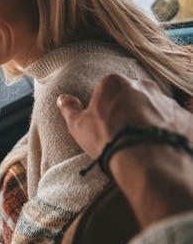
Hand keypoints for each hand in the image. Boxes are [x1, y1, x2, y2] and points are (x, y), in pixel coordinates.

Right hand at [56, 73, 192, 157]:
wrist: (147, 161)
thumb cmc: (108, 139)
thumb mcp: (79, 126)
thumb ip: (70, 109)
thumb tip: (62, 98)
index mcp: (115, 83)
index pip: (109, 89)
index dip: (107, 107)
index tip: (106, 123)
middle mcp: (144, 86)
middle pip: (135, 95)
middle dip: (131, 110)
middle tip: (125, 132)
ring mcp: (167, 101)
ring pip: (157, 108)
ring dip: (151, 121)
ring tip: (144, 143)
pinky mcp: (186, 118)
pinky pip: (177, 123)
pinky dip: (170, 132)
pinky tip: (161, 147)